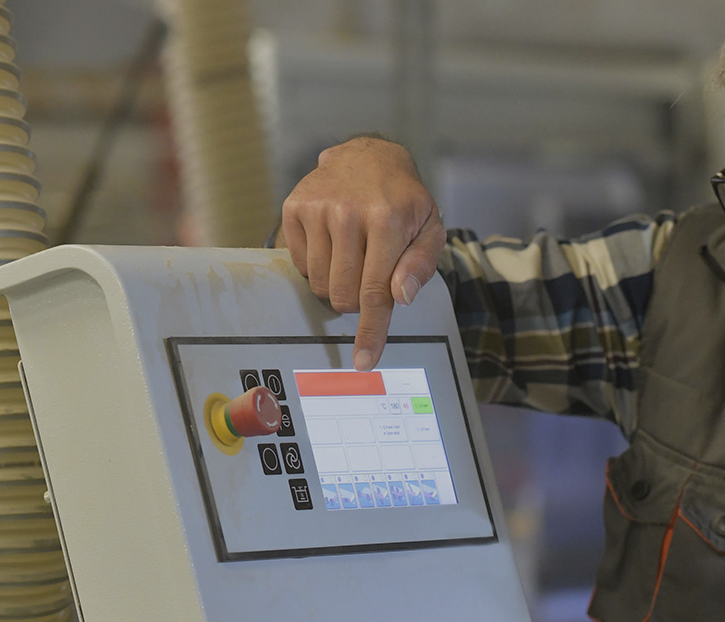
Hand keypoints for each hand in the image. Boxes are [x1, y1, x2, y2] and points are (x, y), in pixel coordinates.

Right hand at [278, 136, 446, 370]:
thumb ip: (421, 264)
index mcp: (388, 219)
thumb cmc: (404, 201)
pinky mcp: (294, 207)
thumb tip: (401, 298)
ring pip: (319, 285)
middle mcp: (349, 212)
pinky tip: (333, 242)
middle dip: (357, 300)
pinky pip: (300, 266)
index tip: (364, 360)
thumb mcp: (429, 228)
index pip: (375, 292)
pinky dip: (317, 265)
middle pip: (343, 295)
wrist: (369, 157)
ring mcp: (318, 208)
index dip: (370, 331)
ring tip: (353, 256)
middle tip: (369, 276)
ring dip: (336, 284)